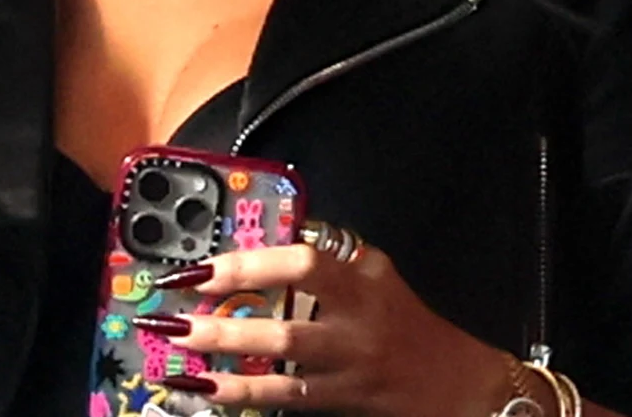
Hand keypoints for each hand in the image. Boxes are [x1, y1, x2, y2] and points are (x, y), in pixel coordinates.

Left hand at [150, 240, 514, 416]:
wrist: (460, 384)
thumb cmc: (409, 322)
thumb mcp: (378, 274)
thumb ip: (329, 254)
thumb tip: (268, 232)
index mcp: (361, 281)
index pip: (300, 263)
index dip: (247, 265)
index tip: (202, 268)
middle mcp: (356, 324)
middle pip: (284, 325)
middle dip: (222, 322)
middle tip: (171, 317)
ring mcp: (349, 367)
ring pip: (280, 367)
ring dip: (224, 359)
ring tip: (178, 352)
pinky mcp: (345, 400)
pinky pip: (286, 399)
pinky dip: (244, 394)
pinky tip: (208, 389)